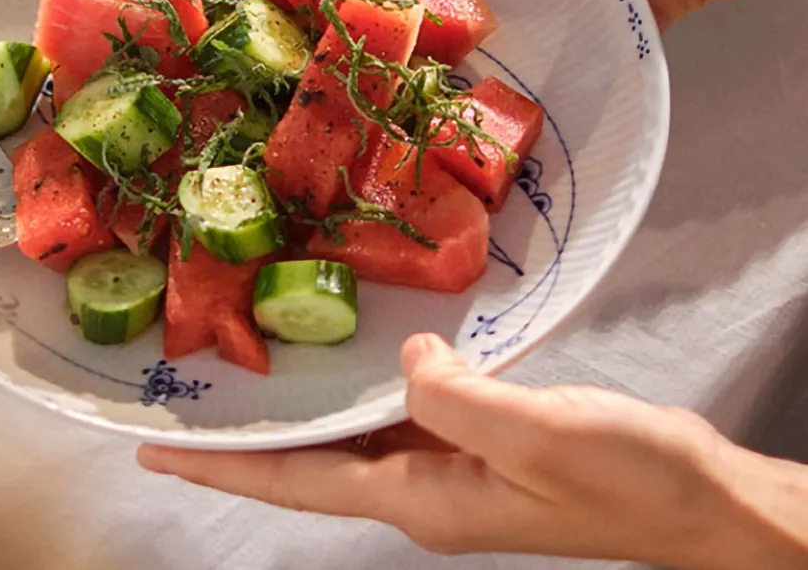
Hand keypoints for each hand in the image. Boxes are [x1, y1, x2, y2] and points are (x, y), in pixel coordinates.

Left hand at [137, 335, 807, 567]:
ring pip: (346, 434)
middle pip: (305, 464)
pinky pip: (394, 410)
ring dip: (293, 408)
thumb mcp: (538, 436)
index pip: (293, 485)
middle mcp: (418, 486)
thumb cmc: (625, 479)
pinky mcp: (476, 436)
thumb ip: (457, 397)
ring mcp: (447, 465)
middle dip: (241, 436)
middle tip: (181, 394)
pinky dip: (356, 386)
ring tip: (241, 368)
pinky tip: (347, 351)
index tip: (153, 452)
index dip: (221, 469)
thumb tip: (404, 358)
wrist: (698, 501)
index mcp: (418, 499)